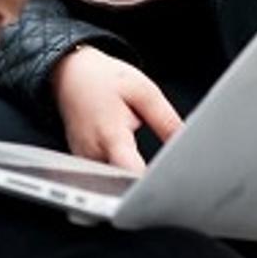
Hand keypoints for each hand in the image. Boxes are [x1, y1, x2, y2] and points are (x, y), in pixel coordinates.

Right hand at [49, 46, 182, 171]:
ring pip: (114, 181)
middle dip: (144, 180)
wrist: (70, 73)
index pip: (131, 174)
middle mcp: (93, 153)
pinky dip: (118, 168)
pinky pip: (104, 174)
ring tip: (135, 149)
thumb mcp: (143, 91)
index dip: (150, 183)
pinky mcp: (81, 162)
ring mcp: (84, 160)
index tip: (165, 183)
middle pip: (123, 183)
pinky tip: (124, 153)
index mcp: (111, 135)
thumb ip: (166, 120)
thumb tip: (186, 143)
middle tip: (161, 167)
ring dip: (130, 174)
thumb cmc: (103, 79)